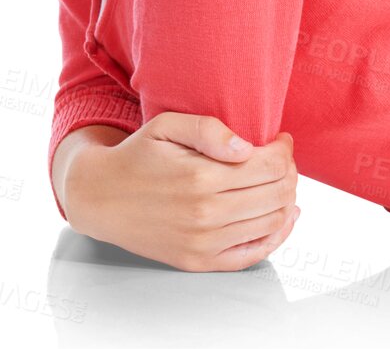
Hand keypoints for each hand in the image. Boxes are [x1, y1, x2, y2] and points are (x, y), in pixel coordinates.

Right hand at [65, 112, 298, 271]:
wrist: (101, 198)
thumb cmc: (136, 157)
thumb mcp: (165, 126)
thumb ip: (208, 130)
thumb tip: (247, 148)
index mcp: (200, 177)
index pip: (269, 166)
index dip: (284, 150)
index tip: (281, 140)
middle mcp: (206, 214)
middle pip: (276, 194)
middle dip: (288, 172)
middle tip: (282, 160)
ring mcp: (204, 243)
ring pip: (271, 222)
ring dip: (286, 199)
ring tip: (279, 182)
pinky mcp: (200, 262)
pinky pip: (254, 254)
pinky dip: (277, 235)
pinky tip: (282, 217)